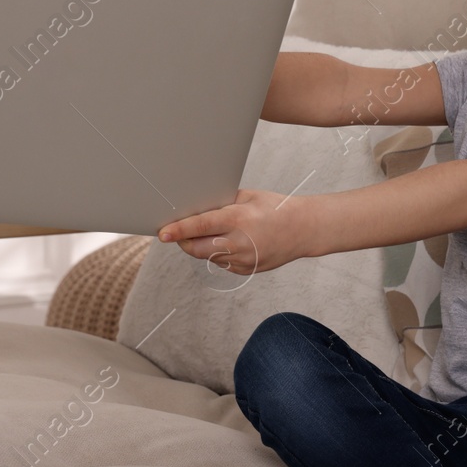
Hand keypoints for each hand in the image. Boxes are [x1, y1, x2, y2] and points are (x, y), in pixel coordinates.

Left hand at [156, 189, 325, 274]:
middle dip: (183, 241)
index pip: (200, 227)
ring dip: (201, 246)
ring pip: (208, 256)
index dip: (179, 230)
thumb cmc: (275, 208)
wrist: (304, 230)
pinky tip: (230, 241)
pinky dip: (218, 252)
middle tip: (175, 232)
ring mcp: (243, 259)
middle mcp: (239, 242)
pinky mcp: (246, 270)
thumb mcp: (247, 196)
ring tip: (214, 231)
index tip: (162, 233)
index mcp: (238, 220)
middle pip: (197, 248)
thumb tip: (195, 206)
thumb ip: (221, 202)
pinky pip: (221, 263)